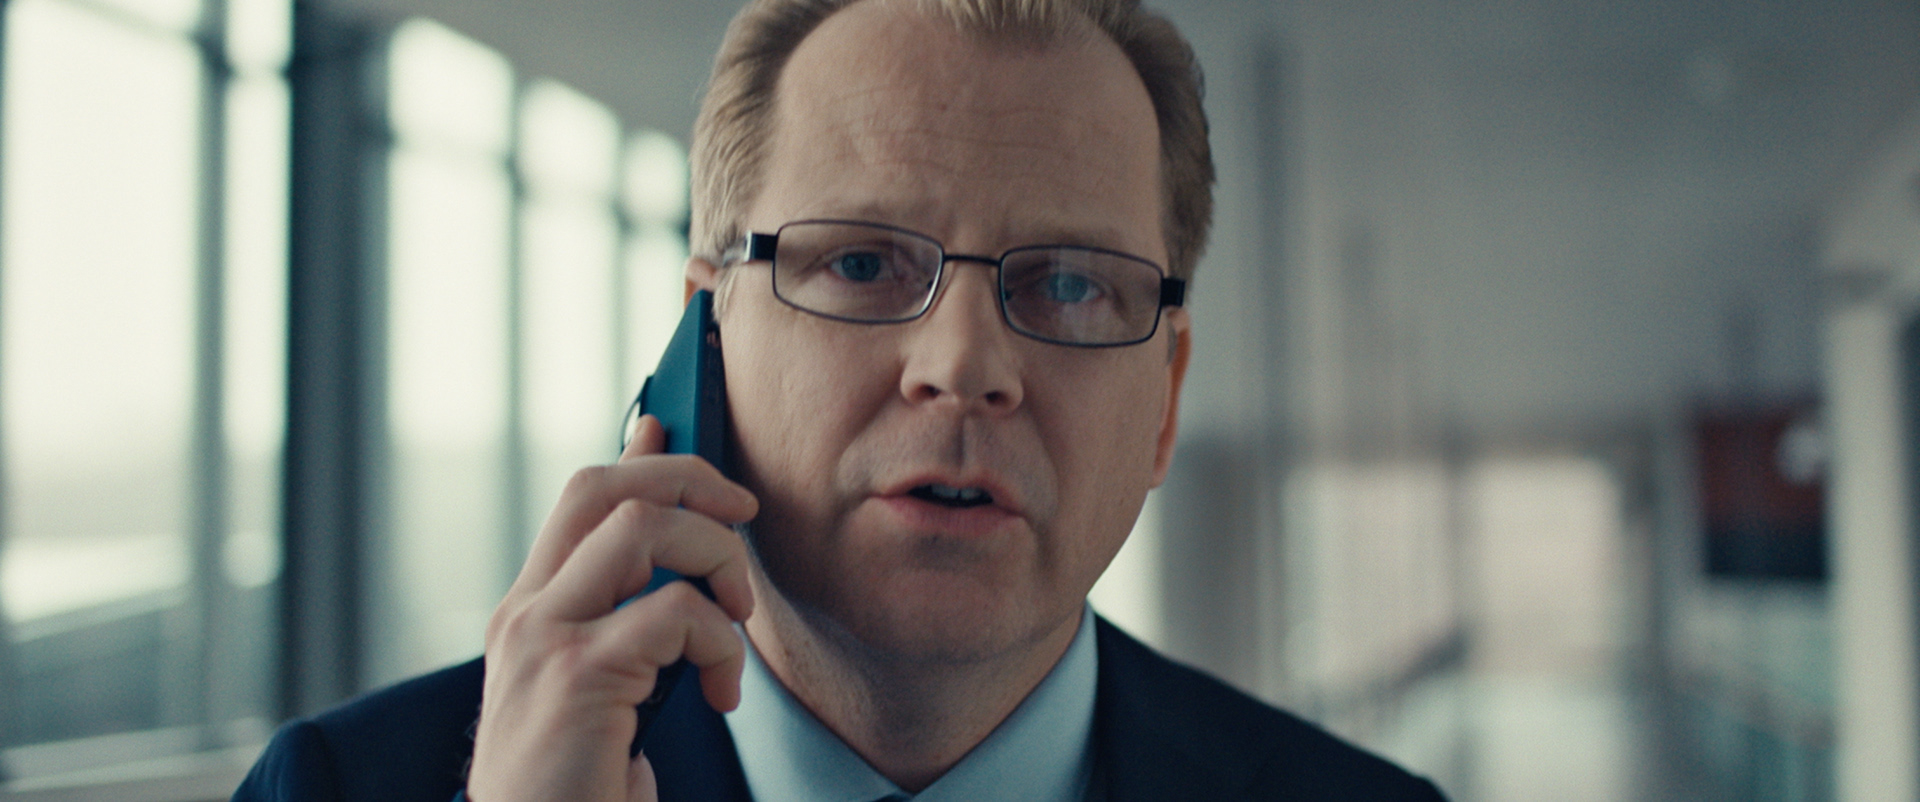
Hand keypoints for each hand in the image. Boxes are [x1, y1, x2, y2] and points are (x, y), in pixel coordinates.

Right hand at [467, 415, 757, 801]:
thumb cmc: (581, 791)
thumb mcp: (606, 694)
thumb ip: (629, 624)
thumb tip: (672, 562)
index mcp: (528, 615)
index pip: (580, 500)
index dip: (639, 456)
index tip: (676, 428)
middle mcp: (524, 616)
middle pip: (602, 490)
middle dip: (689, 479)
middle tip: (744, 514)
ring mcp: (543, 642)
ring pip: (644, 531)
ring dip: (717, 562)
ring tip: (736, 621)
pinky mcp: (577, 676)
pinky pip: (675, 613)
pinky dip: (719, 643)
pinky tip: (719, 693)